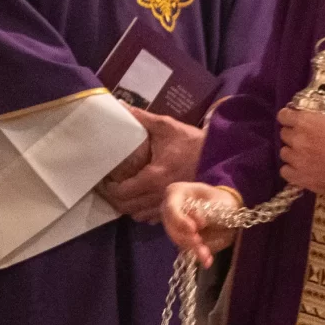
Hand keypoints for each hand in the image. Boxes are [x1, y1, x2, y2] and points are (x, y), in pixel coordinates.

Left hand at [97, 107, 204, 223]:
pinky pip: (152, 218)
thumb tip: (120, 105)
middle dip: (114, 199)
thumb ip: (142, 118)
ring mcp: (169, 206)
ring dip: (128, 206)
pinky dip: (142, 211)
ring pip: (138, 216)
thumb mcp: (166, 127)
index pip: (121, 192)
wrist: (220, 156)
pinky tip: (141, 199)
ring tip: (123, 192)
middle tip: (109, 186)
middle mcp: (159, 196)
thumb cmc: (192, 142)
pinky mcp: (177, 209)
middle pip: (126, 208)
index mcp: (153, 177)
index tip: (103, 179)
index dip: (108, 188)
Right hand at [164, 181, 239, 265]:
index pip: (171, 208)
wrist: (223, 207)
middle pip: (172, 226)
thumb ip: (208, 210)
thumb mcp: (217, 200)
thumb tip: (200, 223)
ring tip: (206, 256)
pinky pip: (186, 248)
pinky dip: (197, 255)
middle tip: (199, 243)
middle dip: (186, 237)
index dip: (180, 220)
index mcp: (176, 193)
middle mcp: (170, 209)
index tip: (193, 229)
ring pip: (178, 239)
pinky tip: (207, 261)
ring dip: (192, 249)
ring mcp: (173, 225)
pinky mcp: (181, 238)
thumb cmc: (219, 199)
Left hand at [278, 105, 324, 197]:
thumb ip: (319, 123)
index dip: (287, 118)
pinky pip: (285, 171)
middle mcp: (297, 139)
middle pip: (284, 135)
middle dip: (293, 136)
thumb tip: (314, 124)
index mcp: (306, 122)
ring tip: (305, 158)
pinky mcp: (299, 177)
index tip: (292, 121)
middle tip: (305, 142)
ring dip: (293, 154)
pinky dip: (292, 170)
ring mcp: (296, 159)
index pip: (284, 116)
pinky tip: (302, 171)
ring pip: (284, 153)